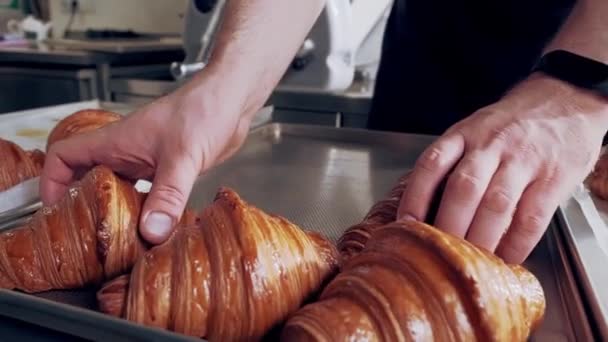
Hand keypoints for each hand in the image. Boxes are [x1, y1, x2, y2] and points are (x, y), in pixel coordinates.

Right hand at [41, 71, 256, 243]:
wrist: (233, 101)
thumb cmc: (205, 110)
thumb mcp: (182, 156)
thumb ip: (168, 194)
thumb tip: (152, 231)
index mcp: (116, 141)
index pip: (65, 156)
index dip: (52, 181)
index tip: (53, 209)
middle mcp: (126, 151)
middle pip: (88, 178)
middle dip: (83, 205)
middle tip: (88, 234)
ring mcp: (146, 159)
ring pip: (118, 188)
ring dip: (116, 210)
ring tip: (118, 237)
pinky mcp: (167, 168)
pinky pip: (145, 192)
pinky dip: (145, 208)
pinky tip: (154, 224)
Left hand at [398, 73, 607, 262]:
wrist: (564, 100)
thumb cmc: (510, 124)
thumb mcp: (474, 129)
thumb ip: (452, 162)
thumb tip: (422, 209)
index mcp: (464, 133)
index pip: (432, 164)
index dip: (415, 196)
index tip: (405, 225)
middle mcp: (491, 145)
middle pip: (464, 188)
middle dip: (448, 226)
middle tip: (440, 254)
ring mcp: (523, 160)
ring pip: (496, 205)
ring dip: (480, 239)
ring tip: (471, 263)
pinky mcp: (554, 177)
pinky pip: (532, 217)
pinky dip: (517, 243)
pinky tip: (506, 257)